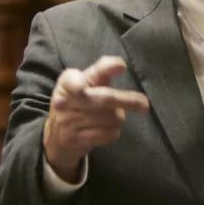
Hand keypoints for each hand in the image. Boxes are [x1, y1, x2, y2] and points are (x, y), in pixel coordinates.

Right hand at [43, 56, 149, 182]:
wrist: (58, 135)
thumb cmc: (80, 100)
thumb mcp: (88, 81)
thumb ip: (104, 69)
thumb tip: (121, 64)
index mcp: (66, 83)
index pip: (71, 80)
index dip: (77, 84)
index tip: (83, 87)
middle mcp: (64, 101)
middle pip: (104, 99)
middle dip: (127, 101)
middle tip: (145, 105)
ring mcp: (68, 122)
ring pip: (111, 118)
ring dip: (118, 117)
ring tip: (109, 116)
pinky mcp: (76, 139)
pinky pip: (108, 134)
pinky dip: (113, 132)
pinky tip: (105, 129)